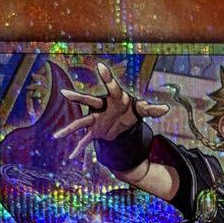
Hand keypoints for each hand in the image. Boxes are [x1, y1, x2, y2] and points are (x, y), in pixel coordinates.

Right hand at [52, 61, 168, 159]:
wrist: (121, 121)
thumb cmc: (130, 110)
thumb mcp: (141, 110)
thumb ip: (151, 109)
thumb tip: (166, 109)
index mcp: (114, 98)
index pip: (112, 87)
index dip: (107, 77)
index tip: (100, 66)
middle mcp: (101, 107)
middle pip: (88, 100)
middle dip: (78, 97)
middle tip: (65, 93)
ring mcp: (96, 119)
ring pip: (81, 122)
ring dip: (69, 129)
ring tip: (57, 135)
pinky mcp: (94, 131)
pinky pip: (85, 140)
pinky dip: (79, 149)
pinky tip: (71, 156)